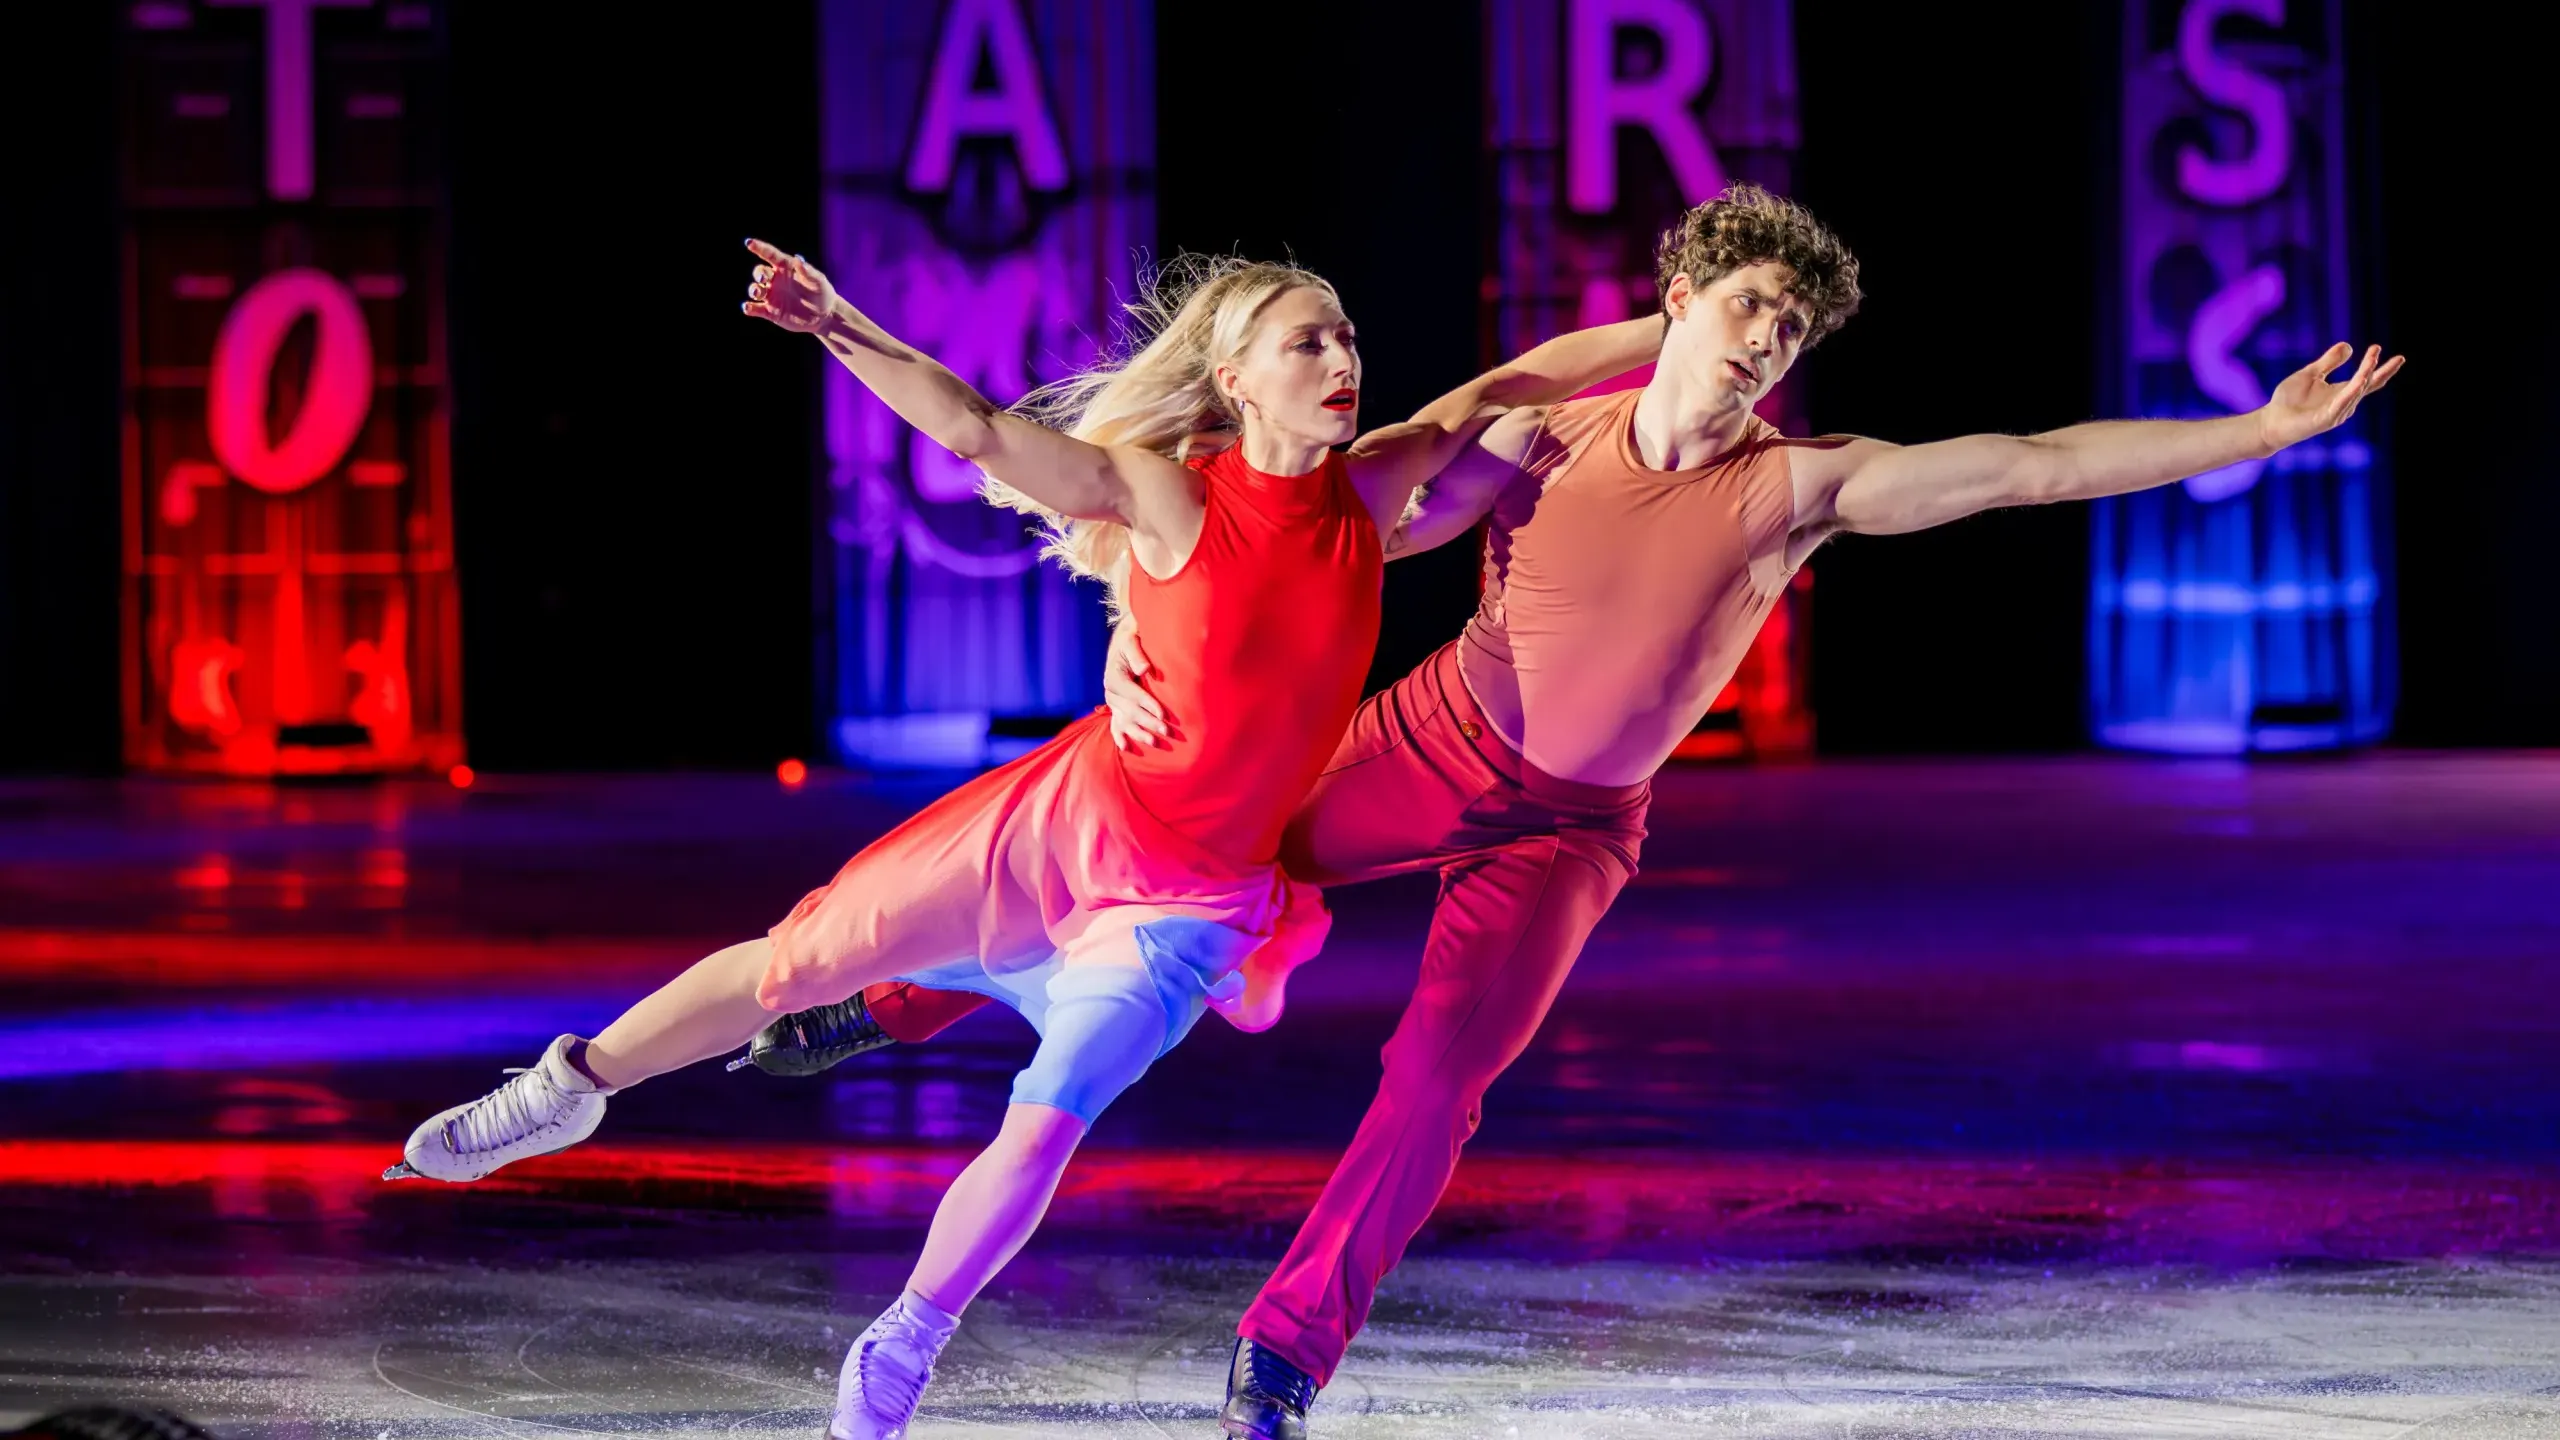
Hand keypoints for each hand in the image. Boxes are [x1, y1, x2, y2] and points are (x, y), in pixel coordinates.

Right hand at [741, 238, 836, 332]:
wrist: (825, 316)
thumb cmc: (822, 293)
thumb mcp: (819, 281)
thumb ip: (808, 271)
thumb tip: (798, 259)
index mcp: (786, 268)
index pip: (770, 255)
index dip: (759, 248)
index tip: (749, 242)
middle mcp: (776, 280)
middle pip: (760, 272)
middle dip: (759, 273)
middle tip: (763, 278)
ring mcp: (772, 296)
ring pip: (755, 289)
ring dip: (753, 289)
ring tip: (758, 292)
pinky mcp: (771, 312)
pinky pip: (755, 309)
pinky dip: (749, 308)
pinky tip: (748, 308)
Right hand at [1102, 625, 1167, 750]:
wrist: (1124, 640)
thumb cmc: (1132, 638)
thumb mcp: (1132, 639)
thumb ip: (1137, 654)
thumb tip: (1144, 670)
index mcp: (1114, 675)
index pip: (1132, 694)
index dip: (1148, 704)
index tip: (1163, 713)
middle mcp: (1110, 691)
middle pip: (1130, 711)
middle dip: (1148, 722)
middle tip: (1166, 731)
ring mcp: (1113, 701)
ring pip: (1125, 721)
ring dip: (1139, 733)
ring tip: (1154, 743)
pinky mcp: (1116, 706)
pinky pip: (1115, 724)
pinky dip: (1120, 736)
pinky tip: (1125, 747)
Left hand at [2256, 342, 2404, 452]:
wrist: (2270, 421)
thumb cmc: (2289, 400)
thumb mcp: (2311, 374)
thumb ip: (2329, 361)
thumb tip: (2349, 346)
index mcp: (2342, 392)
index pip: (2368, 379)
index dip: (2382, 368)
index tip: (2399, 357)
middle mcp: (2344, 403)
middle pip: (2368, 385)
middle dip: (2381, 370)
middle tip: (2398, 358)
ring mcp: (2337, 412)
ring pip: (2356, 391)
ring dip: (2365, 375)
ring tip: (2372, 359)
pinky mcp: (2326, 419)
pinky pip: (2342, 404)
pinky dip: (2352, 393)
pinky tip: (2359, 382)